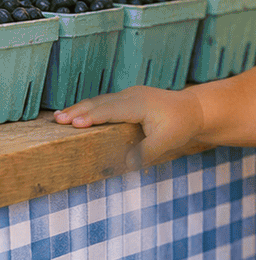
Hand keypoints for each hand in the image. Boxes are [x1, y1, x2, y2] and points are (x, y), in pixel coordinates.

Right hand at [53, 86, 205, 170]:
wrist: (194, 109)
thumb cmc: (181, 126)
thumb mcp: (167, 142)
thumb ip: (146, 152)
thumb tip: (126, 164)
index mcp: (140, 105)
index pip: (111, 111)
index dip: (92, 117)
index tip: (74, 123)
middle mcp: (132, 96)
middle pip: (100, 103)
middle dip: (78, 111)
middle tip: (58, 120)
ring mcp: (129, 95)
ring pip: (100, 101)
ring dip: (80, 109)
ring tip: (60, 117)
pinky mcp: (128, 98)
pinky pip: (105, 102)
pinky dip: (90, 108)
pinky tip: (78, 115)